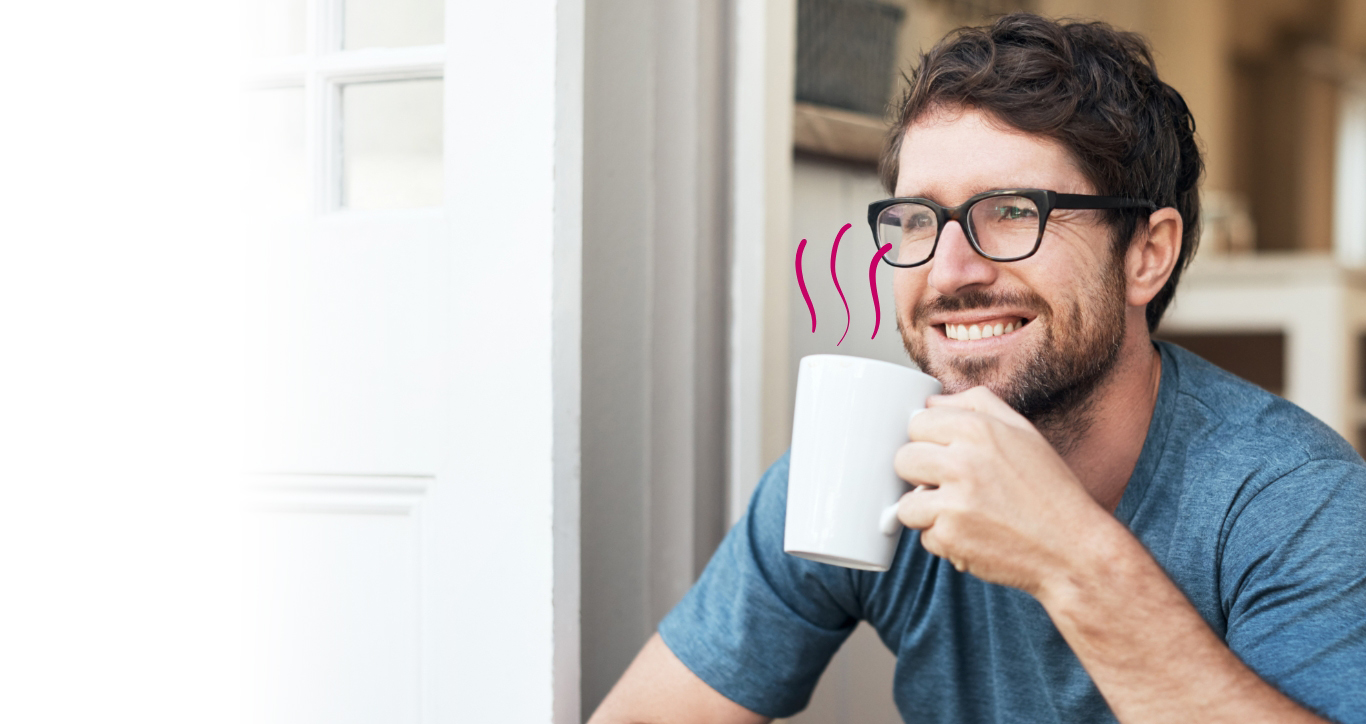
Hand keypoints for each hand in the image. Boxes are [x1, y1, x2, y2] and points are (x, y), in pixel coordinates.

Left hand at [892, 387, 1111, 595]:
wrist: (1075, 550)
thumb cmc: (1049, 490)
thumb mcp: (1022, 432)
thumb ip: (976, 404)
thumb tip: (931, 401)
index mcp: (978, 429)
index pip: (917, 422)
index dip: (928, 441)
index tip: (945, 454)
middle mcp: (963, 461)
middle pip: (903, 459)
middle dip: (921, 474)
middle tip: (951, 486)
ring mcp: (954, 502)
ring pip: (905, 502)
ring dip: (927, 511)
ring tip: (963, 512)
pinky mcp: (949, 538)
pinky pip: (923, 537)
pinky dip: (944, 540)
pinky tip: (974, 535)